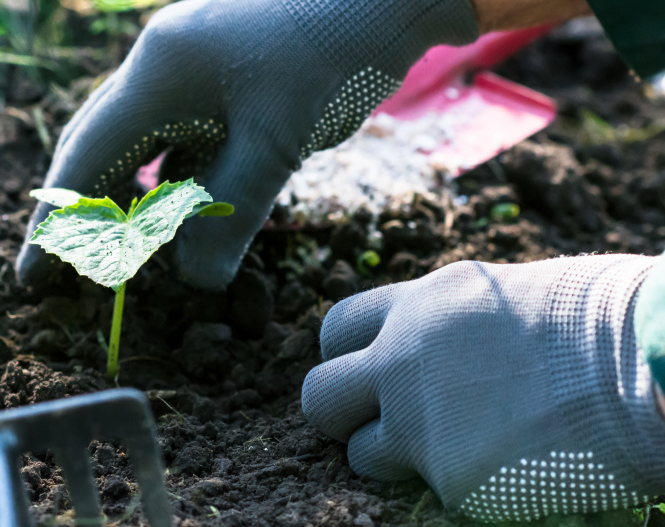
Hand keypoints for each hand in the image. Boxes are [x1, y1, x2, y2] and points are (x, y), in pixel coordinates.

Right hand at [17, 0, 477, 289]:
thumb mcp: (277, 142)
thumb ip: (230, 214)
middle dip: (86, 206)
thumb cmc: (332, 54)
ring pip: (146, 141)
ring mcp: (193, 63)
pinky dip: (185, 176)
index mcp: (158, 72)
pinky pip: (186, 132)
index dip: (57, 220)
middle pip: (102, 143)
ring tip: (137, 248)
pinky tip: (201, 207)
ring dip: (140, 195)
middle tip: (74, 264)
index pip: (86, 156)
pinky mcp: (224, 72)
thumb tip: (197, 282)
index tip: (33, 273)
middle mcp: (162, 63)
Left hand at [302, 255, 664, 521]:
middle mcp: (400, 361)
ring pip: (358, 454)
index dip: (345, 355)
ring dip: (388, 457)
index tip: (369, 369)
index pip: (336, 329)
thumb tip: (435, 344)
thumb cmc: (591, 320)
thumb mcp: (499, 296)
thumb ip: (448, 322)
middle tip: (379, 420)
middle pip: (319, 396)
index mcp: (416, 306)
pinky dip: (454, 482)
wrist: (638, 362)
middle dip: (340, 413)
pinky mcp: (447, 475)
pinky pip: (426, 488)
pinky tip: (501, 463)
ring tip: (449, 447)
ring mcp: (417, 420)